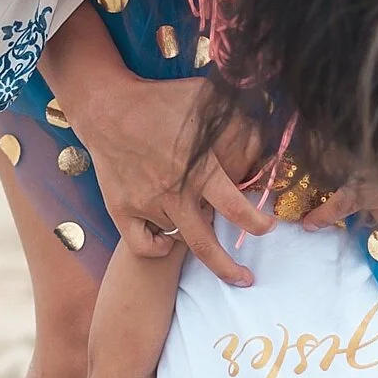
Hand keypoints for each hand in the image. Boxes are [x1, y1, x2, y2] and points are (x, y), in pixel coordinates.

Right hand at [64, 57, 268, 288]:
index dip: (257, 224)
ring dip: (197, 242)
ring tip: (209, 240)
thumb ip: (239, 115)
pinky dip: (158, 247)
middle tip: (245, 279)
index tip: (267, 227)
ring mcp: (145, 204)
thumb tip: (271, 122)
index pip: (236, 210)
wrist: (107, 107)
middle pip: (206, 246)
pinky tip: (169, 239)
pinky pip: (143, 245)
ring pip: (178, 240)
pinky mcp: (121, 210)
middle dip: (230, 269)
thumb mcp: (206, 98)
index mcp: (198, 169)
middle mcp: (173, 193)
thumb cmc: (160, 99)